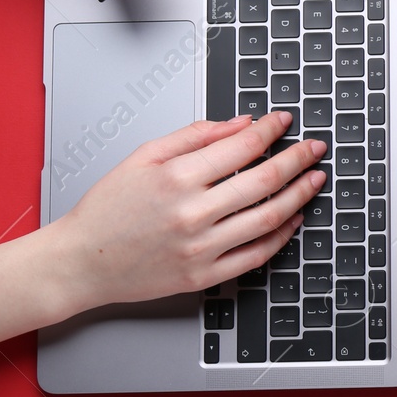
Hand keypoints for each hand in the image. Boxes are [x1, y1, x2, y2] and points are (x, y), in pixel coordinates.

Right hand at [44, 113, 325, 312]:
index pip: (241, 147)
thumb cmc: (107, 208)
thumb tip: (240, 123)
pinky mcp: (203, 275)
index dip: (270, 131)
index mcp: (175, 178)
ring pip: (267, 218)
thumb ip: (194, 136)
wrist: (82, 262)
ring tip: (314, 179)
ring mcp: (200, 248)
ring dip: (299, 195)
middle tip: (314, 148)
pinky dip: (281, 235)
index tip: (285, 121)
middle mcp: (191, 213)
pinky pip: (255, 254)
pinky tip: (293, 218)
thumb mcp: (143, 157)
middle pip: (263, 181)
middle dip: (297, 160)